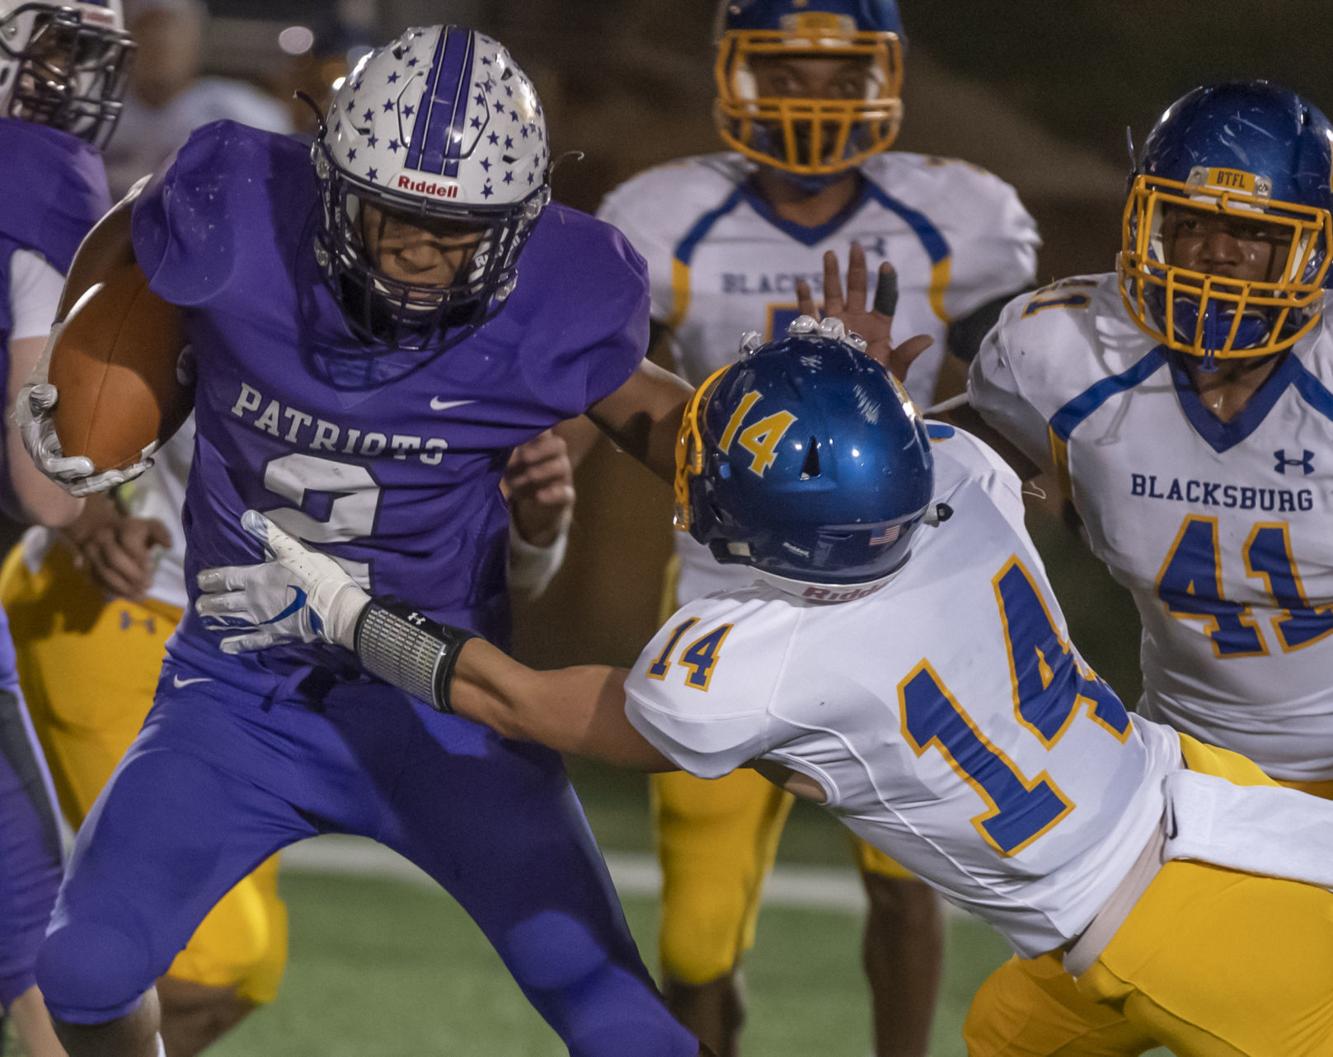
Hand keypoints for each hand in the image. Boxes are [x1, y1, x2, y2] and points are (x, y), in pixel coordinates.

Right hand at [15, 321, 156, 496]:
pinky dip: (129, 467)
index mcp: (39, 446)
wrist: (62, 392)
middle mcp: (57, 461)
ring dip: (119, 476)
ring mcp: (77, 465)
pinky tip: (149, 458)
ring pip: (98, 481)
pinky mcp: (97, 462)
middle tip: (116, 473)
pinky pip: (113, 470)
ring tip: (140, 466)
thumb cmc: (48, 390)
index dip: (66, 469)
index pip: (50, 465)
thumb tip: (48, 393)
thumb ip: (40, 393)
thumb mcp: (38, 389)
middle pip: (76, 483)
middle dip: (97, 481)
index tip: (86, 465)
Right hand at [61, 496, 169, 598]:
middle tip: (148, 586)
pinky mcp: (86, 565)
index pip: (129, 542)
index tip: (151, 568)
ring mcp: (91, 551)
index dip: (140, 556)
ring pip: (103, 572)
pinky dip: (111, 590)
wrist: (99, 528)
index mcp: (123, 527)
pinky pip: (95, 580)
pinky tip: (126, 596)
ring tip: (140, 596)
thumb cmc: (133, 532)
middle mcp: (104, 538)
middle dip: (132, 575)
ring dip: (122, 587)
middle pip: (114, 559)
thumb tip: (168, 545)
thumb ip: (161, 533)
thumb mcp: (149, 527)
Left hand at [194, 511, 369, 652]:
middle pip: (225, 601)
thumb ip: (269, 535)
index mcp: (256, 578)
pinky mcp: (274, 635)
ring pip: (233, 620)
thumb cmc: (315, 575)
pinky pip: (251, 641)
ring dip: (218, 619)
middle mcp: (253, 601)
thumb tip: (246, 516)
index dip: (211, 578)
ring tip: (205, 619)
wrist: (333, 608)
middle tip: (198, 604)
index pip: (227, 577)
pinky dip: (237, 644)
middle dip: (210, 601)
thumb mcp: (293, 550)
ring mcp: (262, 620)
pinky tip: (225, 647)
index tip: (200, 580)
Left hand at [504, 430, 573, 547]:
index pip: (545, 428)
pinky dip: (552, 494)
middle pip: (559, 444)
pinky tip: (538, 496)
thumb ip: (507, 451)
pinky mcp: (566, 495)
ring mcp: (563, 475)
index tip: (521, 431)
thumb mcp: (511, 460)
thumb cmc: (518, 473)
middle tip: (524, 457)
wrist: (532, 501)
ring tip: (521, 480)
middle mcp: (556, 456)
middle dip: (540, 450)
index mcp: (542, 442)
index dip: (536, 428)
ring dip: (540, 472)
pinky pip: (565, 493)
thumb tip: (498, 443)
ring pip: (561, 467)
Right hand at [795, 242, 933, 381]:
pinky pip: (808, 314)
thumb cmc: (871, 390)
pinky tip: (802, 283)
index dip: (886, 282)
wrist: (843, 405)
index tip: (886, 265)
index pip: (885, 300)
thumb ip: (906, 355)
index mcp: (878, 329)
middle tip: (856, 246)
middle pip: (857, 289)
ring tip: (830, 254)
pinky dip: (804, 299)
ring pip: (832, 295)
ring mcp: (835, 327)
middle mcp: (856, 323)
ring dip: (831, 275)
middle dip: (856, 267)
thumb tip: (928, 338)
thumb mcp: (891, 373)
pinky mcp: (815, 336)